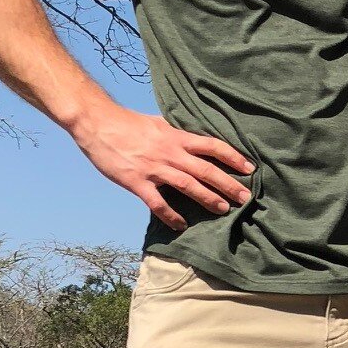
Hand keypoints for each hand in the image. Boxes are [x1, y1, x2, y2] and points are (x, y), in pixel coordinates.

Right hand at [70, 101, 254, 231]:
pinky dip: (171, 216)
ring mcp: (154, 168)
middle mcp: (170, 152)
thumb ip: (177, 134)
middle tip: (245, 197)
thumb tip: (194, 141)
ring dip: (208, 199)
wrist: (98, 123)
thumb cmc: (128, 123)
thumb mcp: (158, 123)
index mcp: (176, 137)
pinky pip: (158, 203)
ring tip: (224, 210)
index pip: (212, 146)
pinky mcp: (137, 182)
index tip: (250, 168)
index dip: (233, 157)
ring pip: (188, 186)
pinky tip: (180, 225)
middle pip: (206, 169)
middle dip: (228, 184)